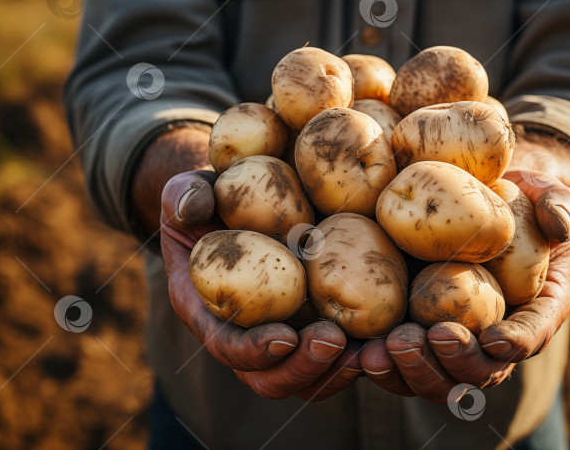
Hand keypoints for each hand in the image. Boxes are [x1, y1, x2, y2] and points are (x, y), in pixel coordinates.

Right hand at [160, 170, 361, 400]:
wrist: (242, 204)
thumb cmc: (212, 196)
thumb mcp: (189, 189)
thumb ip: (184, 196)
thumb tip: (190, 207)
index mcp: (207, 311)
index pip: (226, 347)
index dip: (252, 350)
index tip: (284, 336)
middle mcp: (245, 335)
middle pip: (270, 379)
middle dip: (303, 367)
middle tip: (335, 341)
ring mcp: (282, 334)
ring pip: (307, 379)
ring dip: (336, 372)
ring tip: (367, 350)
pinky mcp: (313, 324)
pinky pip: (335, 357)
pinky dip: (358, 355)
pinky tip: (385, 339)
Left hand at [359, 133, 569, 402]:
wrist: (477, 204)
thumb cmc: (518, 201)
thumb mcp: (549, 196)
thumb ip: (560, 207)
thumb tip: (559, 225)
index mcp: (533, 311)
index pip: (531, 336)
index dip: (515, 343)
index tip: (494, 339)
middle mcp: (491, 338)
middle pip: (477, 371)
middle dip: (453, 363)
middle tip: (429, 337)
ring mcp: (449, 341)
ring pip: (434, 378)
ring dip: (409, 372)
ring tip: (382, 352)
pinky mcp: (412, 332)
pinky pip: (396, 363)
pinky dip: (376, 365)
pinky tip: (354, 353)